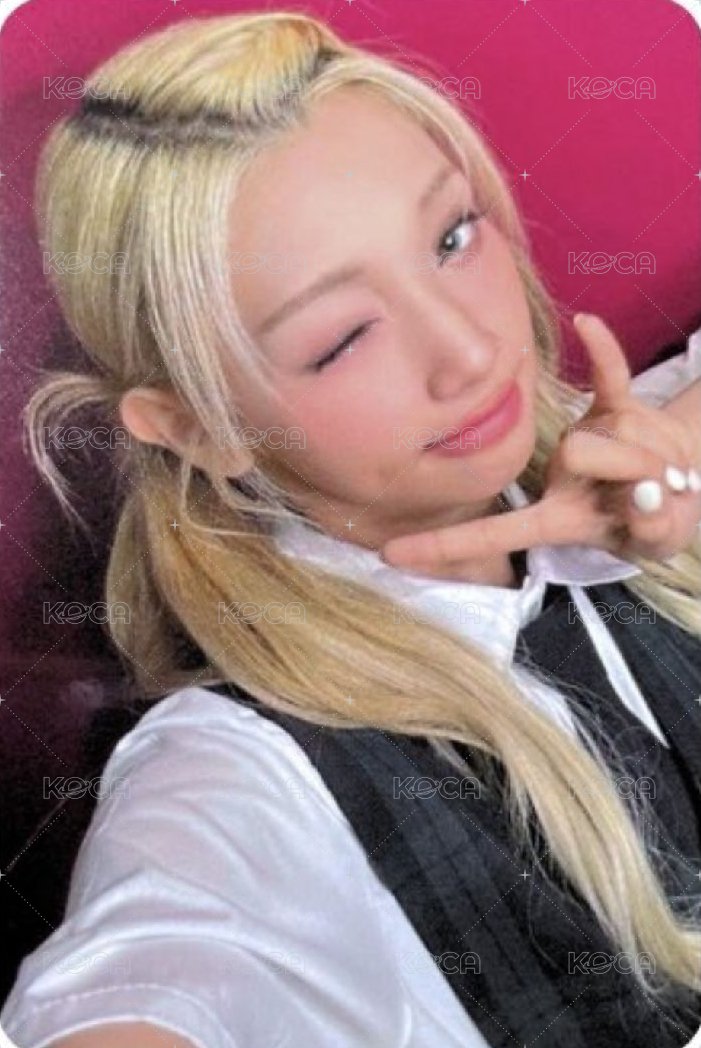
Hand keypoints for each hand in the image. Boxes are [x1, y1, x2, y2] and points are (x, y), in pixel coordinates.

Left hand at [381, 313, 700, 578]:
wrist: (688, 484)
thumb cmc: (656, 520)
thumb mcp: (657, 538)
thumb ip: (653, 527)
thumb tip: (646, 495)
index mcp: (556, 519)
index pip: (493, 533)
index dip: (444, 547)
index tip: (388, 555)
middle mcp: (561, 476)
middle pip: (577, 455)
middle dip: (627, 470)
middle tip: (650, 491)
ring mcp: (586, 437)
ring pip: (608, 432)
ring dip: (653, 454)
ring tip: (664, 473)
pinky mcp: (615, 408)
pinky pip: (609, 377)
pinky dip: (602, 352)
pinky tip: (585, 323)